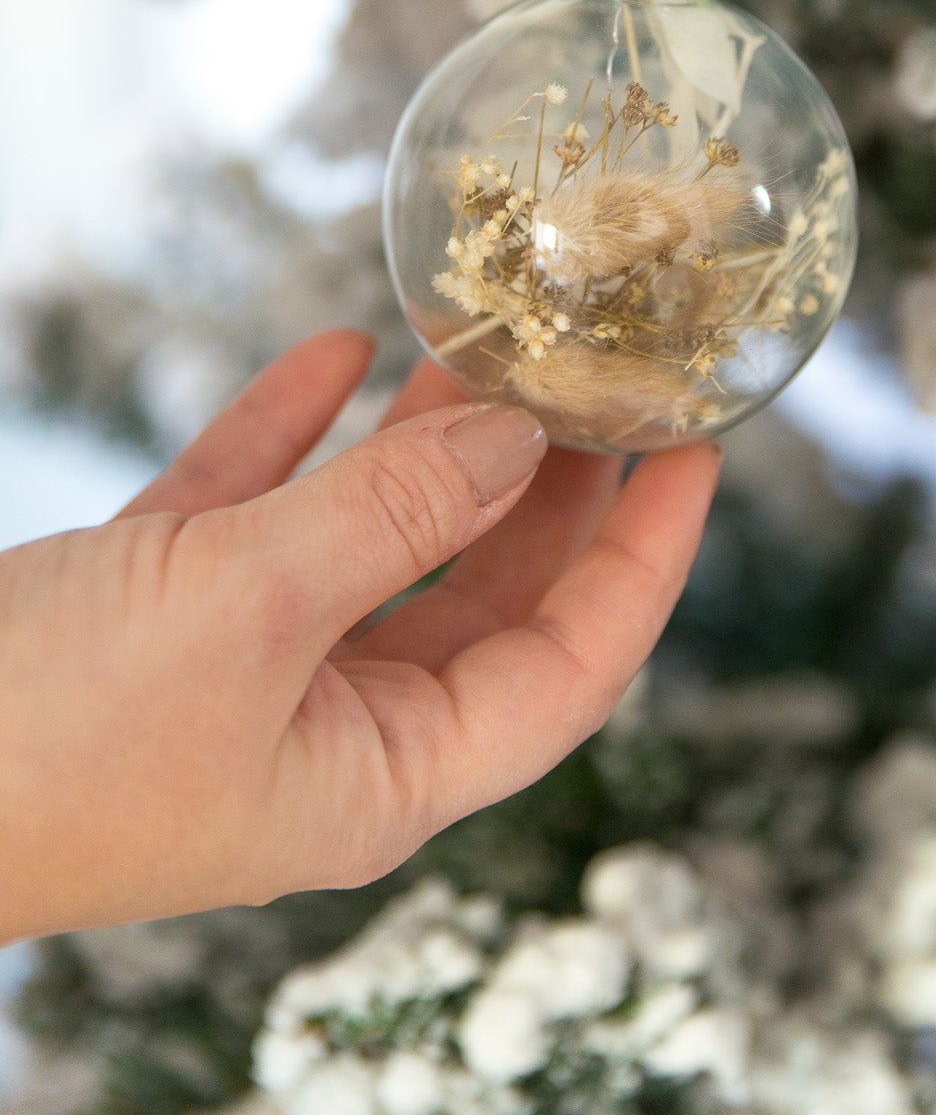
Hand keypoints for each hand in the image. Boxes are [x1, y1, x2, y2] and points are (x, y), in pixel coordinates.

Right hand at [0, 330, 717, 939]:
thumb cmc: (49, 735)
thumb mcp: (250, 609)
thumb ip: (396, 518)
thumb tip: (520, 444)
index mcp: (384, 770)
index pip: (570, 664)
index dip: (645, 556)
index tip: (692, 447)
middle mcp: (330, 725)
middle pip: (486, 592)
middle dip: (545, 484)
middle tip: (599, 374)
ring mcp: (242, 667)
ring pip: (374, 541)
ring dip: (426, 446)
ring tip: (485, 344)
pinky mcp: (155, 611)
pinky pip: (257, 509)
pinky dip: (296, 433)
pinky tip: (334, 349)